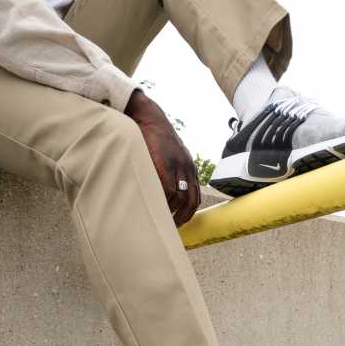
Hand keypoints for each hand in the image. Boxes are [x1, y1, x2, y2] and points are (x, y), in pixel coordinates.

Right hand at [124, 89, 200, 226]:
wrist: (149, 117)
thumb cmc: (154, 136)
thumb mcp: (169, 154)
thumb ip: (171, 170)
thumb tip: (165, 189)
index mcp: (189, 167)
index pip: (195, 195)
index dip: (189, 211)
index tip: (180, 222)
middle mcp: (188, 167)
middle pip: (191, 200)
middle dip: (184, 217)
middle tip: (173, 228)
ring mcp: (178, 166)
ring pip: (180, 198)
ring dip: (172, 213)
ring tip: (162, 222)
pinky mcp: (166, 164)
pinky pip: (168, 190)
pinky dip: (164, 202)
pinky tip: (157, 208)